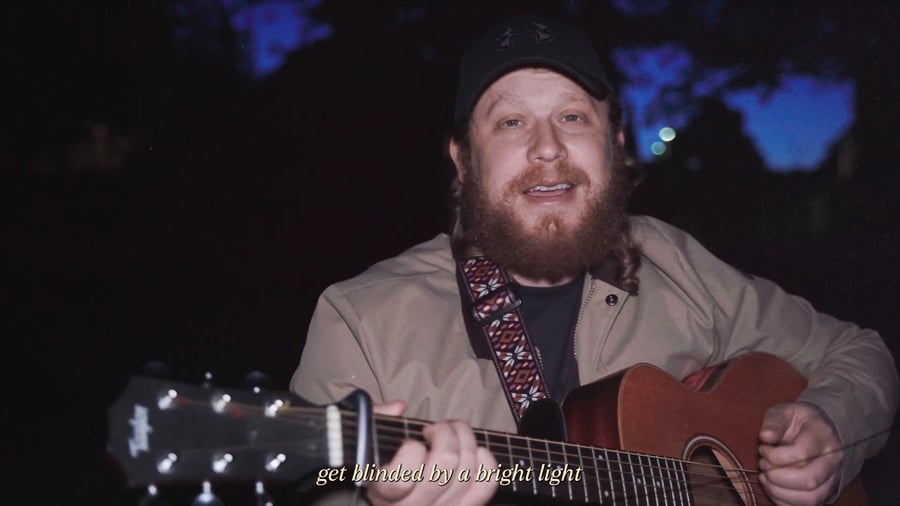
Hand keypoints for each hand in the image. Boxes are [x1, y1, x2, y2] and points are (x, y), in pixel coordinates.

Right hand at [366, 401, 498, 505]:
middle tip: (433, 429)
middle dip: (444, 432)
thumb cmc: (377, 464)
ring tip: (451, 432)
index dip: (411, 449)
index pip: (403, 477)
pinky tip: (473, 450)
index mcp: (383, 494)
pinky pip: (486, 484)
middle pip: (445, 462)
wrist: (395, 498)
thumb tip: (398, 408)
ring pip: (467, 468)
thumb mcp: (363, 440)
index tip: (409, 442)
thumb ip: (371, 419)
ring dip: (464, 438)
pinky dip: (485, 460)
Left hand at [758, 402, 842, 505]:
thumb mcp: (784, 411)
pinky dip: (785, 502)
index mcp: (822, 435)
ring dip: (780, 492)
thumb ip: (773, 422)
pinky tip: (772, 488)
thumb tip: (765, 437)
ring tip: (765, 478)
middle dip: (777, 477)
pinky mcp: (824, 491)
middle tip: (763, 465)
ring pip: (811, 498)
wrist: (818, 429)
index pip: (801, 453)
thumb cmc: (797, 421)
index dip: (775, 455)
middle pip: (809, 480)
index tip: (763, 449)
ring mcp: (831, 478)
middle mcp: (832, 460)